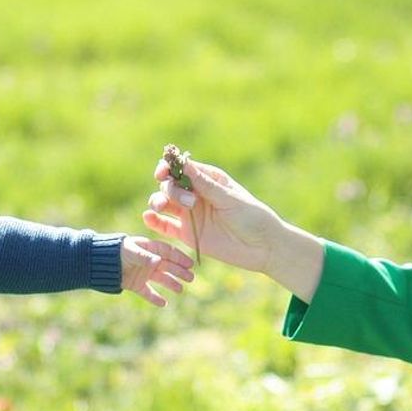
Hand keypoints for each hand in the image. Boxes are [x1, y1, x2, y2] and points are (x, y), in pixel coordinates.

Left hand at [120, 235, 194, 306]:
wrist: (98, 263)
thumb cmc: (115, 252)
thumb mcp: (130, 252)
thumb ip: (144, 257)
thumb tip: (160, 261)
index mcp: (148, 249)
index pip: (168, 252)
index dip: (180, 258)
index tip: (190, 264)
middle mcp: (148, 261)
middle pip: (167, 266)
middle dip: (179, 272)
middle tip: (191, 278)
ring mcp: (142, 273)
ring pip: (160, 279)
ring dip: (171, 283)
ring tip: (180, 290)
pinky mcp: (135, 285)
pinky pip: (148, 292)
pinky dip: (155, 298)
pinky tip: (163, 303)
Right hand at [144, 157, 324, 299]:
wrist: (263, 248)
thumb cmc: (252, 218)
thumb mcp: (230, 199)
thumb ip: (206, 185)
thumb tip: (185, 163)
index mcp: (209, 180)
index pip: (183, 168)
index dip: (169, 167)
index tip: (163, 172)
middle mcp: (196, 195)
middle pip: (170, 184)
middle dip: (170, 189)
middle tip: (188, 203)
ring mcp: (190, 214)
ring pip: (164, 203)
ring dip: (157, 201)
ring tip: (160, 208)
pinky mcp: (187, 234)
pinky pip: (164, 226)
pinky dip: (154, 221)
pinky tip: (148, 217)